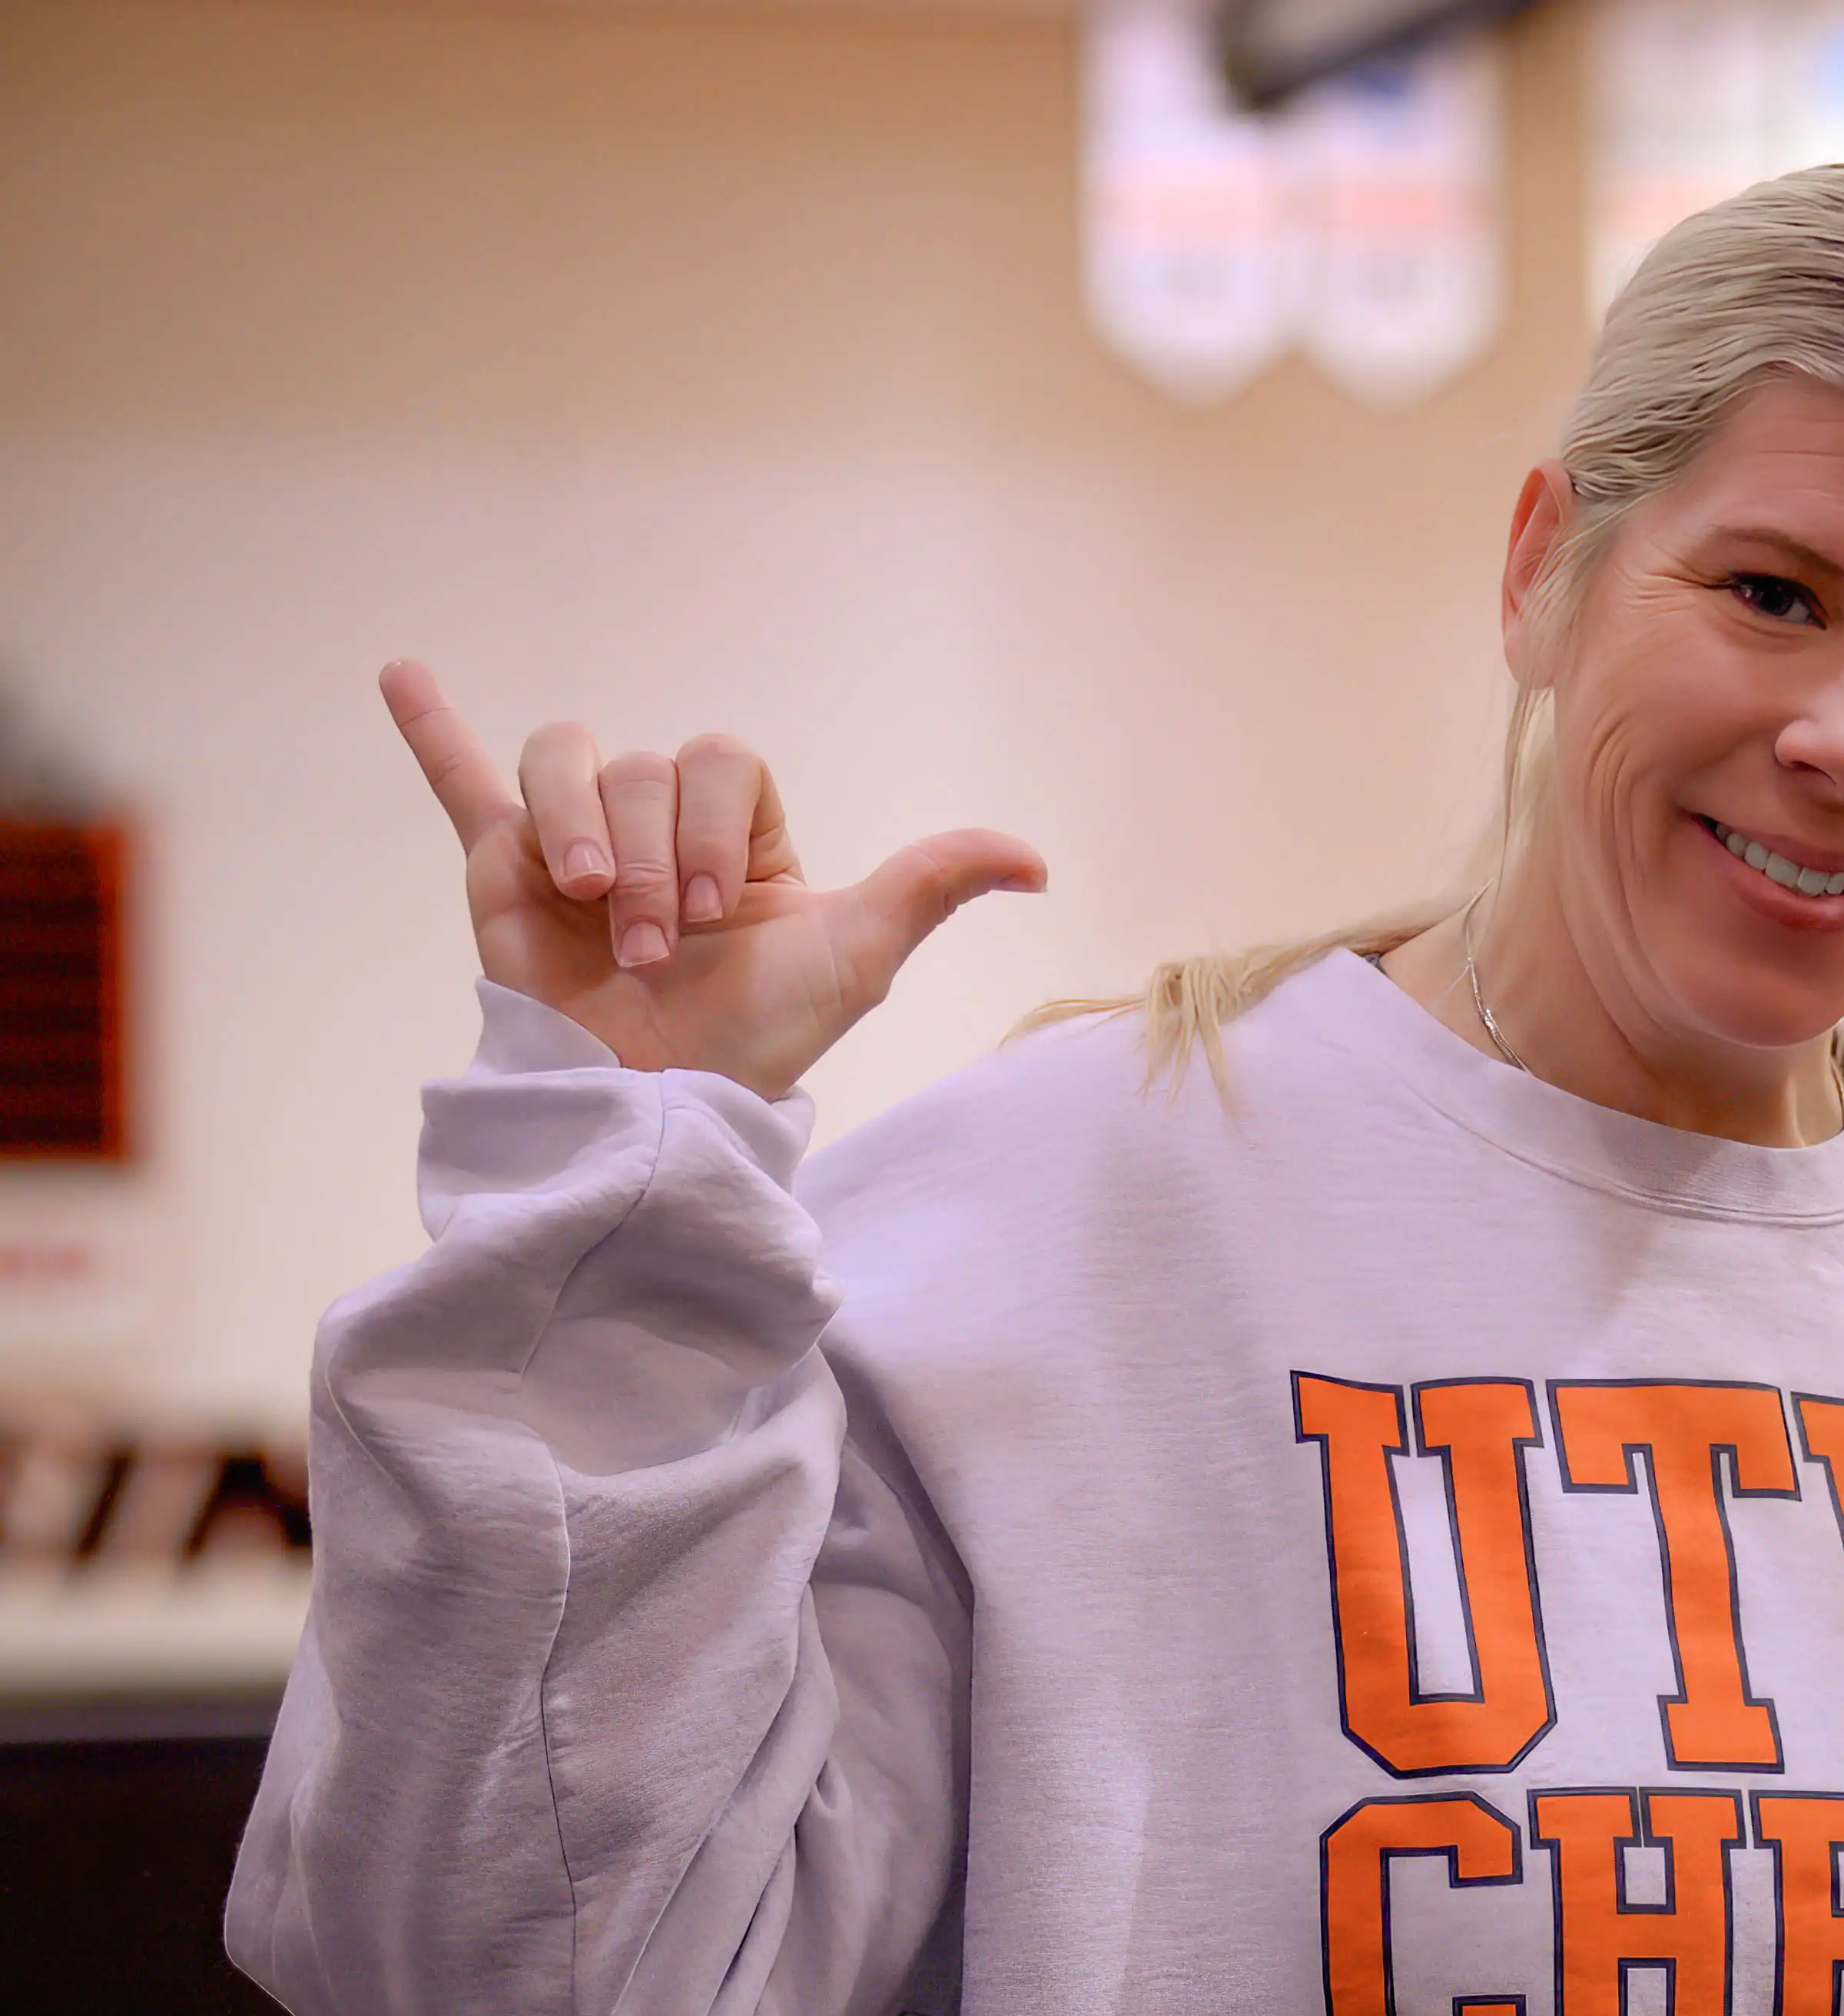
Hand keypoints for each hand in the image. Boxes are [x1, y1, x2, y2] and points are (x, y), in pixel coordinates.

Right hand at [380, 661, 1045, 1098]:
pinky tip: (400, 672)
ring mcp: (573, 844)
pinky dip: (433, 731)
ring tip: (590, 906)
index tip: (720, 915)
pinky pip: (466, 786)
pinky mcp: (503, 873)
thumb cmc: (759, 1038)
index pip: (715, 760)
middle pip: (635, 767)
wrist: (658, 1110)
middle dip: (651, 857)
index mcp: (733, 835)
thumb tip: (1038, 860)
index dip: (713, 827)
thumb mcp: (857, 953)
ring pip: (562, 765)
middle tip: (657, 945)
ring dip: (578, 832)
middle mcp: (652, 827)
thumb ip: (933, 883)